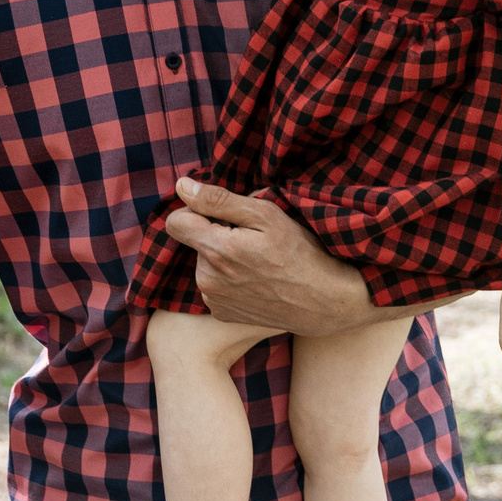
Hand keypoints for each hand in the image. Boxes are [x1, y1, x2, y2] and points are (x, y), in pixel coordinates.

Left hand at [165, 178, 443, 335]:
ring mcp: (215, 300)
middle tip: (254, 240)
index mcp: (215, 250)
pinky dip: (230, 280)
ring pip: (206, 265)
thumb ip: (218, 200)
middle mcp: (207, 279)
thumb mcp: (265, 215)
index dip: (195, 212)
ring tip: (260, 262)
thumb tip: (182, 186)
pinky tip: (258, 281)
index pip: (175, 222)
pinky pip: (216, 287)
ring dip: (224, 259)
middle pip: (196, 243)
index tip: (221, 214)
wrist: (326, 302)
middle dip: (217, 236)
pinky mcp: (224, 314)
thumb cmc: (301, 253)